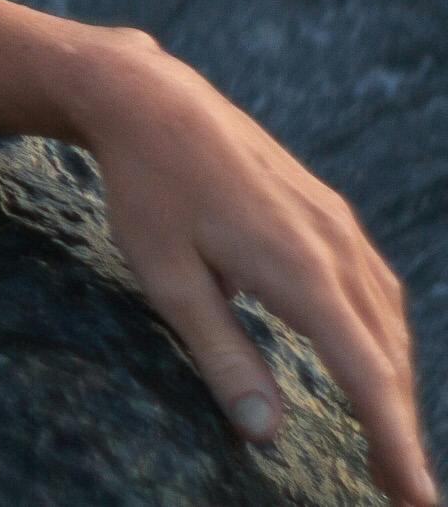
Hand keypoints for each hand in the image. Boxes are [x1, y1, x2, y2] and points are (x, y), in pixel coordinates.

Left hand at [69, 34, 435, 506]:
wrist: (150, 100)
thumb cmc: (148, 190)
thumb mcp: (168, 278)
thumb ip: (222, 355)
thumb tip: (267, 433)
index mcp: (301, 271)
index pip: (367, 377)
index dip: (396, 443)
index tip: (418, 500)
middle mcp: (335, 247)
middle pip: (388, 356)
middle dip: (399, 427)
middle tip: (402, 494)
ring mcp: (337, 225)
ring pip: (387, 322)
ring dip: (394, 384)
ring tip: (388, 445)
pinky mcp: (327, 212)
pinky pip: (374, 287)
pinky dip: (382, 337)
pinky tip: (372, 363)